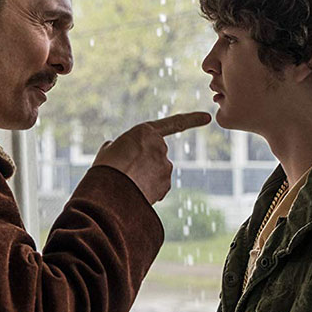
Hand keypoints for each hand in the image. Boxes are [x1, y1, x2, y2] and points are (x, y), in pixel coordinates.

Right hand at [92, 111, 211, 203]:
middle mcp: (160, 147)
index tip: (207, 117)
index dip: (192, 119)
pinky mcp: (166, 185)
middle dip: (144, 165)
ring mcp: (165, 166)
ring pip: (156, 174)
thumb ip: (116, 147)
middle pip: (156, 156)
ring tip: (126, 184)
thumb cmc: (105, 169)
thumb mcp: (107, 152)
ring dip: (144, 179)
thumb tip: (113, 146)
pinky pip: (157, 189)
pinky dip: (147, 192)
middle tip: (125, 173)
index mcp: (145, 132)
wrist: (109, 192)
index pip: (175, 123)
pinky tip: (133, 193)